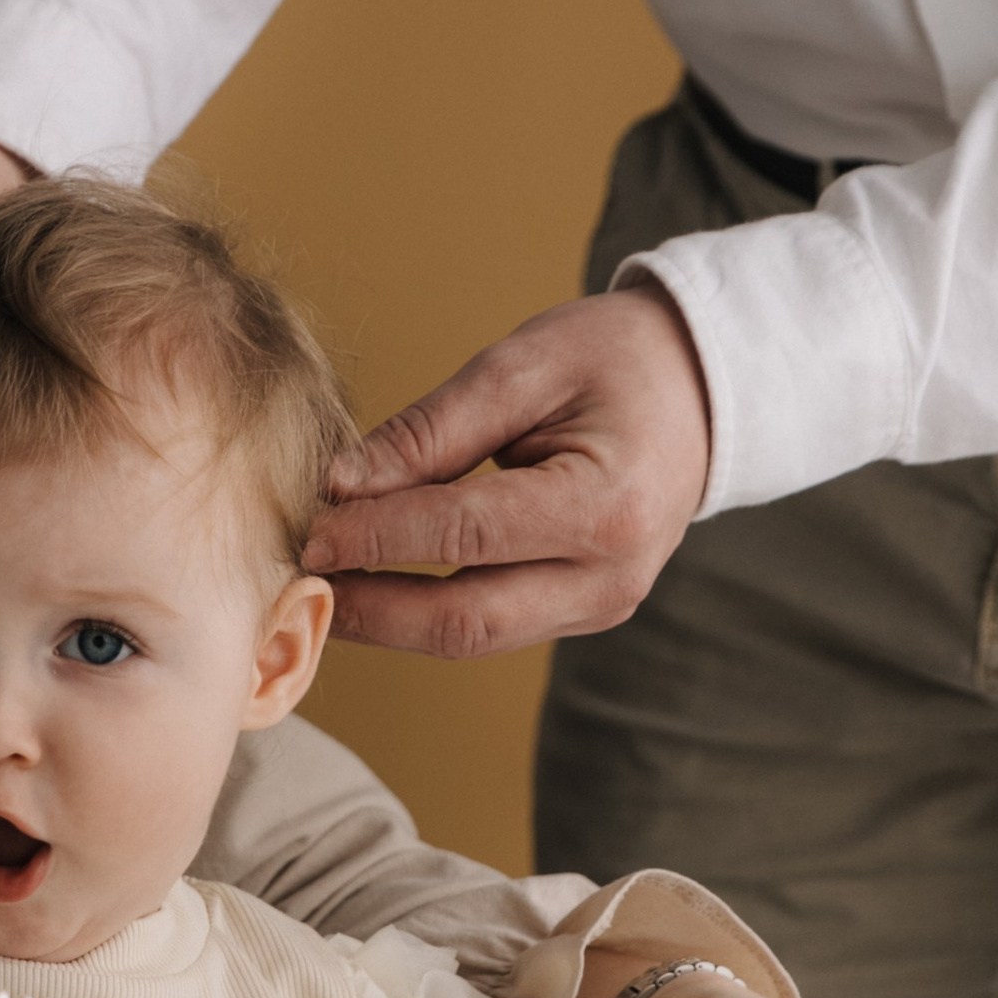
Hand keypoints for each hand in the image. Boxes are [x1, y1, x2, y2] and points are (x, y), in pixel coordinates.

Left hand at [303, 288, 712, 653]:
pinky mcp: (580, 612)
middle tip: (293, 581)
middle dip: (368, 607)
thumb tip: (341, 485)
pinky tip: (369, 585)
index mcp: (606, 507)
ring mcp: (600, 605)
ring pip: (471, 637)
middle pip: (464, 619)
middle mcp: (610, 576)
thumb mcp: (524, 365)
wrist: (704, 388)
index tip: (306, 526)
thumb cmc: (618, 360)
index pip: (463, 536)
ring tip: (317, 587)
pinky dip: (422, 612)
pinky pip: (488, 625)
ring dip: (386, 620)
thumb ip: (432, 430)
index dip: (375, 535)